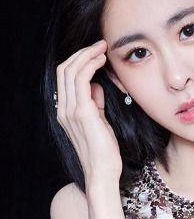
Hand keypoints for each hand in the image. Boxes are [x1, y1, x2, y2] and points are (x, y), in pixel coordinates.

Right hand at [55, 39, 122, 184]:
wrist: (103, 173)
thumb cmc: (104, 152)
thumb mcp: (100, 123)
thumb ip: (95, 104)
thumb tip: (96, 86)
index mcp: (65, 112)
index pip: (64, 78)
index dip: (78, 61)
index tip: (96, 53)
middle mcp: (63, 110)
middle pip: (64, 69)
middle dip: (82, 53)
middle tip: (101, 45)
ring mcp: (70, 111)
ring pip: (70, 70)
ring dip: (87, 55)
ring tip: (103, 49)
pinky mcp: (82, 113)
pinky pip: (81, 79)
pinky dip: (91, 65)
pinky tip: (102, 61)